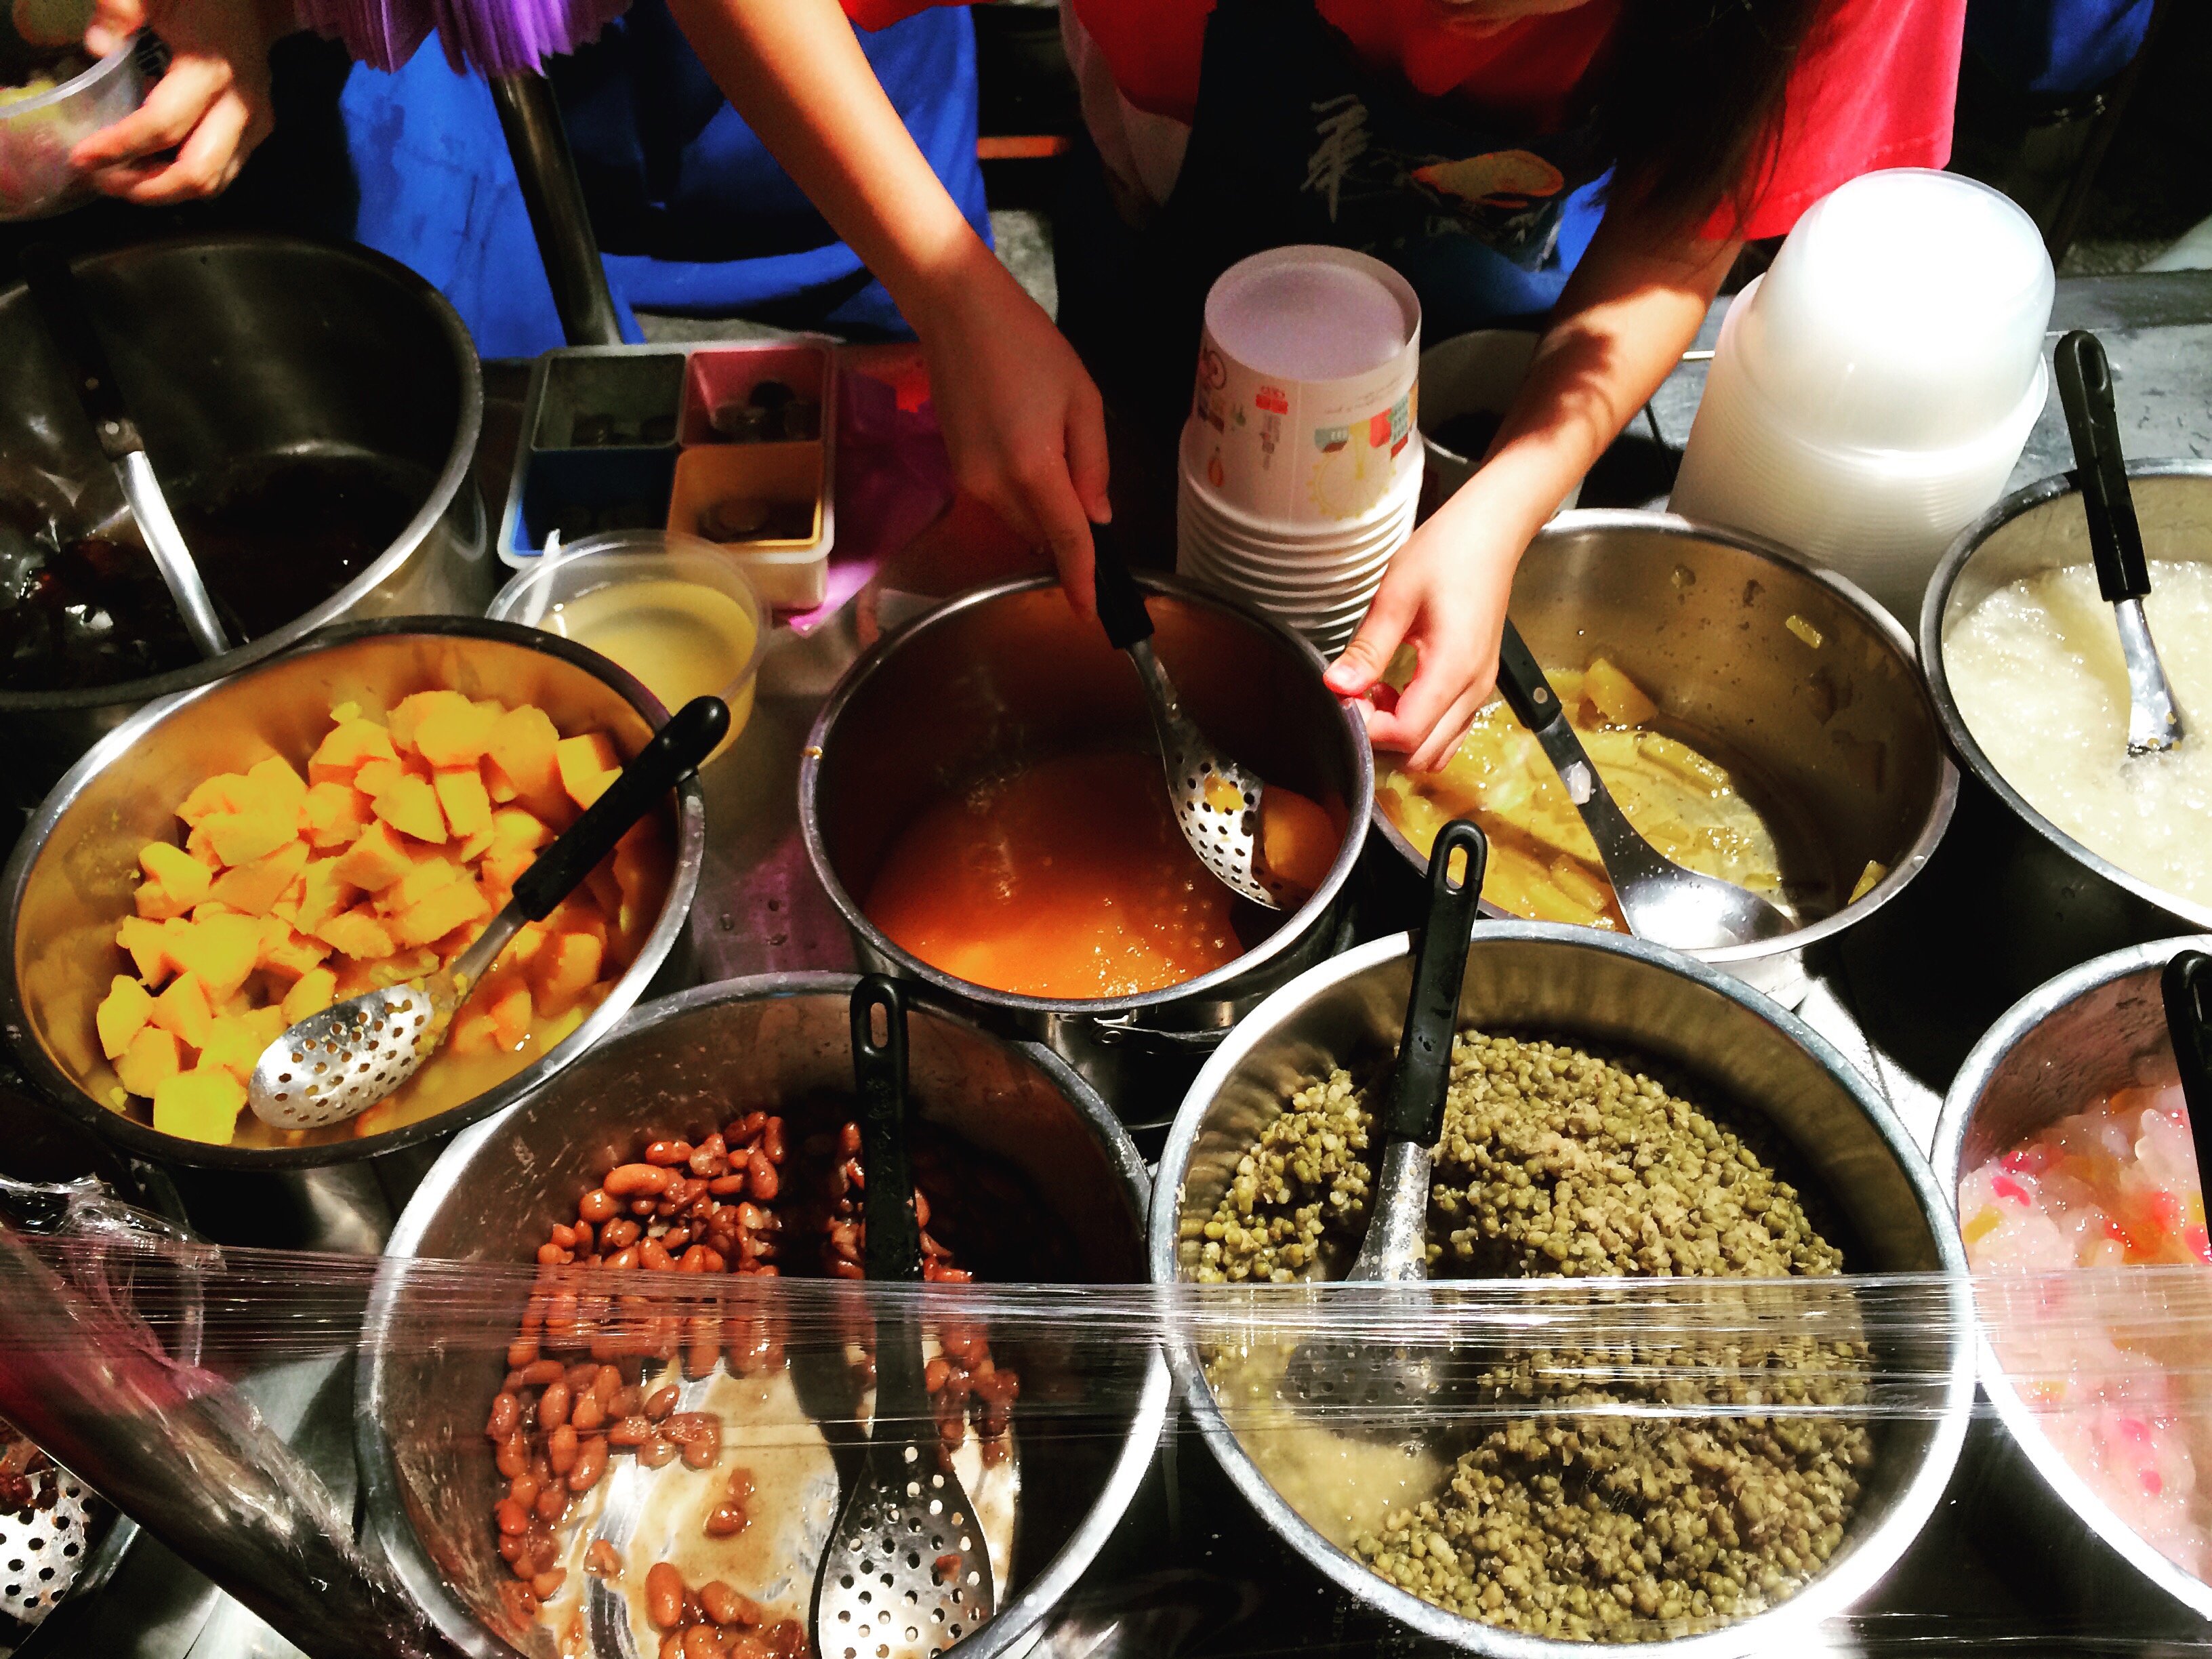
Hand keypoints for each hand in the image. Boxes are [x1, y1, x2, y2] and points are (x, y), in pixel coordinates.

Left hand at [68, 0, 284, 202]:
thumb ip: (119, 6)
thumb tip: (98, 47)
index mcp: (210, 69)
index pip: (162, 126)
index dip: (119, 147)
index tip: (82, 157)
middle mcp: (240, 103)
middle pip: (197, 172)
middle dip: (147, 188)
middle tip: (106, 181)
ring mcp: (255, 118)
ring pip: (215, 181)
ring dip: (167, 190)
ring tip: (126, 179)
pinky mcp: (258, 126)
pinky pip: (225, 168)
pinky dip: (188, 175)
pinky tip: (156, 160)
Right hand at [914, 255, 1112, 616]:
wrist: (956, 310)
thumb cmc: (1029, 345)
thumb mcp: (1083, 400)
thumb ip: (1092, 464)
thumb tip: (1096, 517)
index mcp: (1034, 467)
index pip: (1067, 540)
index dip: (1081, 579)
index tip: (1090, 613)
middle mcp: (995, 486)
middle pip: (1041, 535)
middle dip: (1066, 535)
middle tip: (1086, 495)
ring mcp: (969, 480)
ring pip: (1019, 521)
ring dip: (1043, 511)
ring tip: (1053, 452)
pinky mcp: (955, 469)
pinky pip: (998, 501)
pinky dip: (1020, 493)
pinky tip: (1027, 448)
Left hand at [1323, 500, 1518, 769]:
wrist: (1491, 532)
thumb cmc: (1447, 553)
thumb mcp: (1395, 597)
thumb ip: (1367, 650)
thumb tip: (1336, 686)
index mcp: (1453, 668)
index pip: (1406, 734)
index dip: (1367, 729)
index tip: (1343, 701)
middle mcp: (1473, 689)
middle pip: (1422, 753)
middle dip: (1380, 739)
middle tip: (1353, 700)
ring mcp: (1480, 690)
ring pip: (1437, 749)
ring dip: (1400, 736)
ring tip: (1374, 694)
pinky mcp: (1478, 684)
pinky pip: (1449, 730)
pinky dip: (1420, 727)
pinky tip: (1397, 693)